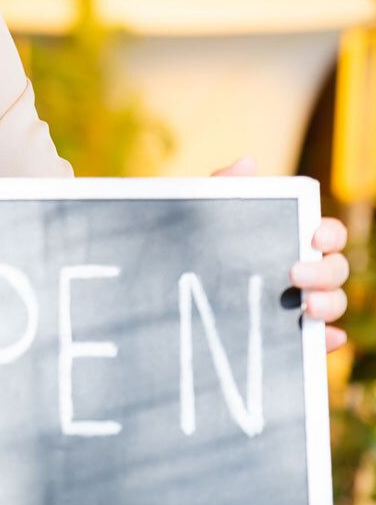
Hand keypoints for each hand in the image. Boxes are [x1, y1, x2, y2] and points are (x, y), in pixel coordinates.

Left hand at [211, 156, 349, 351]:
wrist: (168, 289)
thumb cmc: (198, 241)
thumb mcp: (204, 215)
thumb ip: (223, 187)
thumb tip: (248, 163)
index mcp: (290, 239)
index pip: (326, 234)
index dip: (329, 233)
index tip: (315, 236)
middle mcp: (302, 271)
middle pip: (335, 269)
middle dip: (326, 271)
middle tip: (295, 274)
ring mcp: (300, 304)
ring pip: (333, 303)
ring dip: (330, 304)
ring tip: (306, 307)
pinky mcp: (292, 334)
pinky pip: (318, 341)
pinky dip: (326, 340)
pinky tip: (322, 337)